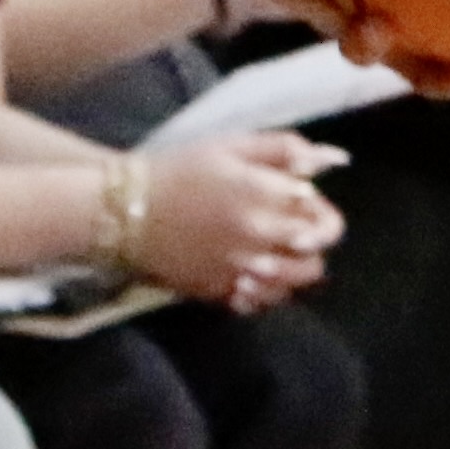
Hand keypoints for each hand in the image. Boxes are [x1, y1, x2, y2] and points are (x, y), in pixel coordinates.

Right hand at [133, 132, 343, 309]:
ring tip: (275, 253)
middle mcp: (258, 238)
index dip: (322, 216)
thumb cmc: (177, 170)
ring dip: (293, 270)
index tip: (306, 208)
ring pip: (292, 287)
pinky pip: (261, 302)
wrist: (121, 211)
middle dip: (311, 245)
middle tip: (292, 232)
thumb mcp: (229, 145)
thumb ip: (283, 149)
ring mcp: (239, 270)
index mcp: (264, 197)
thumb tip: (328, 160)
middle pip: (315, 259)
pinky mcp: (219, 292)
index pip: (324, 222)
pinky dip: (265, 291)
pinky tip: (253, 273)